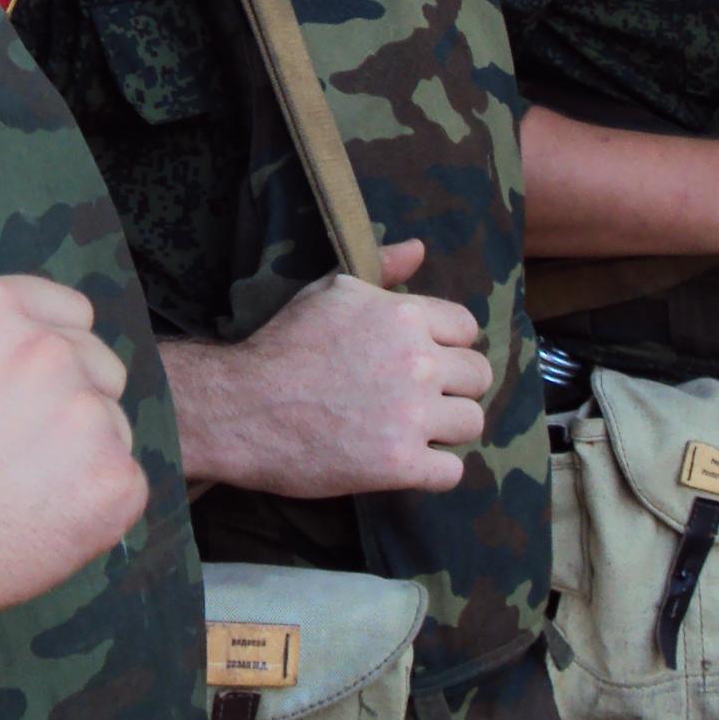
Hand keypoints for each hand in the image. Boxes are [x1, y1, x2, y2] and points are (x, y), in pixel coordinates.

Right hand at [0, 275, 145, 636]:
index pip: (69, 311)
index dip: (50, 346)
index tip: (26, 384)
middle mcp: (50, 352)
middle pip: (99, 364)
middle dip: (70, 395)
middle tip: (20, 442)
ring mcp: (88, 417)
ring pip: (112, 424)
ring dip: (82, 448)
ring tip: (23, 486)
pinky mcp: (113, 481)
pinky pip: (123, 481)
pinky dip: (92, 501)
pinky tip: (42, 518)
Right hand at [167, 240, 490, 497]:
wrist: (240, 406)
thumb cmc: (283, 345)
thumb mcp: (329, 291)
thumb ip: (383, 270)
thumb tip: (419, 248)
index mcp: (405, 316)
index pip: (467, 329)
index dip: (447, 345)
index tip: (422, 360)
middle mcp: (417, 363)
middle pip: (478, 376)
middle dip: (454, 386)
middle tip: (419, 398)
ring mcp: (411, 415)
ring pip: (472, 422)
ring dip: (447, 428)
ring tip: (413, 429)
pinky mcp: (399, 463)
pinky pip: (452, 471)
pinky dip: (434, 470)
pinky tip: (407, 462)